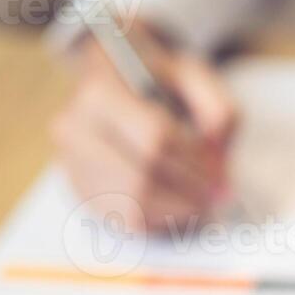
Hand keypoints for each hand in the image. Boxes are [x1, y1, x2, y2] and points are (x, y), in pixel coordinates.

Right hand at [51, 20, 237, 233]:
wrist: (112, 87)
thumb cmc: (155, 82)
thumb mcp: (192, 75)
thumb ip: (215, 106)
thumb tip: (217, 150)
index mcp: (98, 91)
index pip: (155, 138)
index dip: (195, 161)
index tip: (222, 171)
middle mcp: (74, 129)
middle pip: (143, 177)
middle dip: (189, 190)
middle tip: (219, 192)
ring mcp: (73, 165)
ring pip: (134, 204)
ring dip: (178, 208)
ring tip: (203, 200)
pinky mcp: (82, 192)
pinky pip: (126, 219)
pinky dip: (162, 218)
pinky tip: (181, 206)